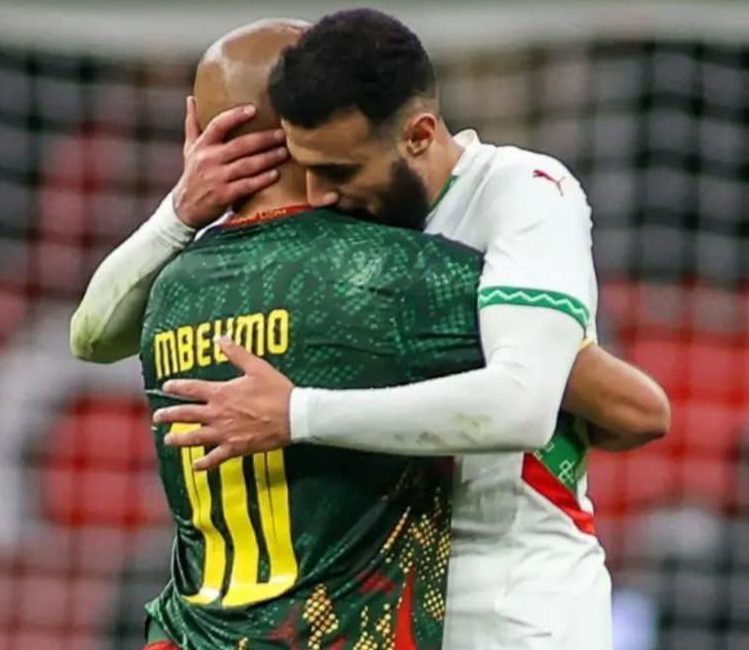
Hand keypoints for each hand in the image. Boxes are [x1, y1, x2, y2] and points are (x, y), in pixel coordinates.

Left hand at [154, 337, 294, 469]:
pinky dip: (204, 463)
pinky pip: (215, 458)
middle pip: (186, 414)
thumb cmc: (276, 391)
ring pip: (194, 438)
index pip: (192, 388)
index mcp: (221, 393)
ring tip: (168, 440)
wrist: (293, 416)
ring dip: (179, 439)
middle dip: (169, 415)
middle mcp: (217, 414)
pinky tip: (195, 466)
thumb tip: (220, 338)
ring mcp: (224, 433)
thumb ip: (236, 353)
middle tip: (157, 417)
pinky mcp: (235, 448)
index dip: (177, 387)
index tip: (166, 386)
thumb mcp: (257, 367)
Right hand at [173, 96, 288, 227]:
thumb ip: (193, 124)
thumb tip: (191, 98)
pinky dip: (262, 180)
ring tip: (284, 152)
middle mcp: (208, 159)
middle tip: (282, 134)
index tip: (254, 109)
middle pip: (240, 145)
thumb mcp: (189, 149)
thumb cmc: (193, 174)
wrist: (185, 208)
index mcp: (202, 145)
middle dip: (263, 139)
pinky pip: (247, 185)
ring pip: (247, 165)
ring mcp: (216, 178)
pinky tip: (276, 174)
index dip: (236, 116)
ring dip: (267, 158)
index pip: (218, 125)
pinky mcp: (223, 196)